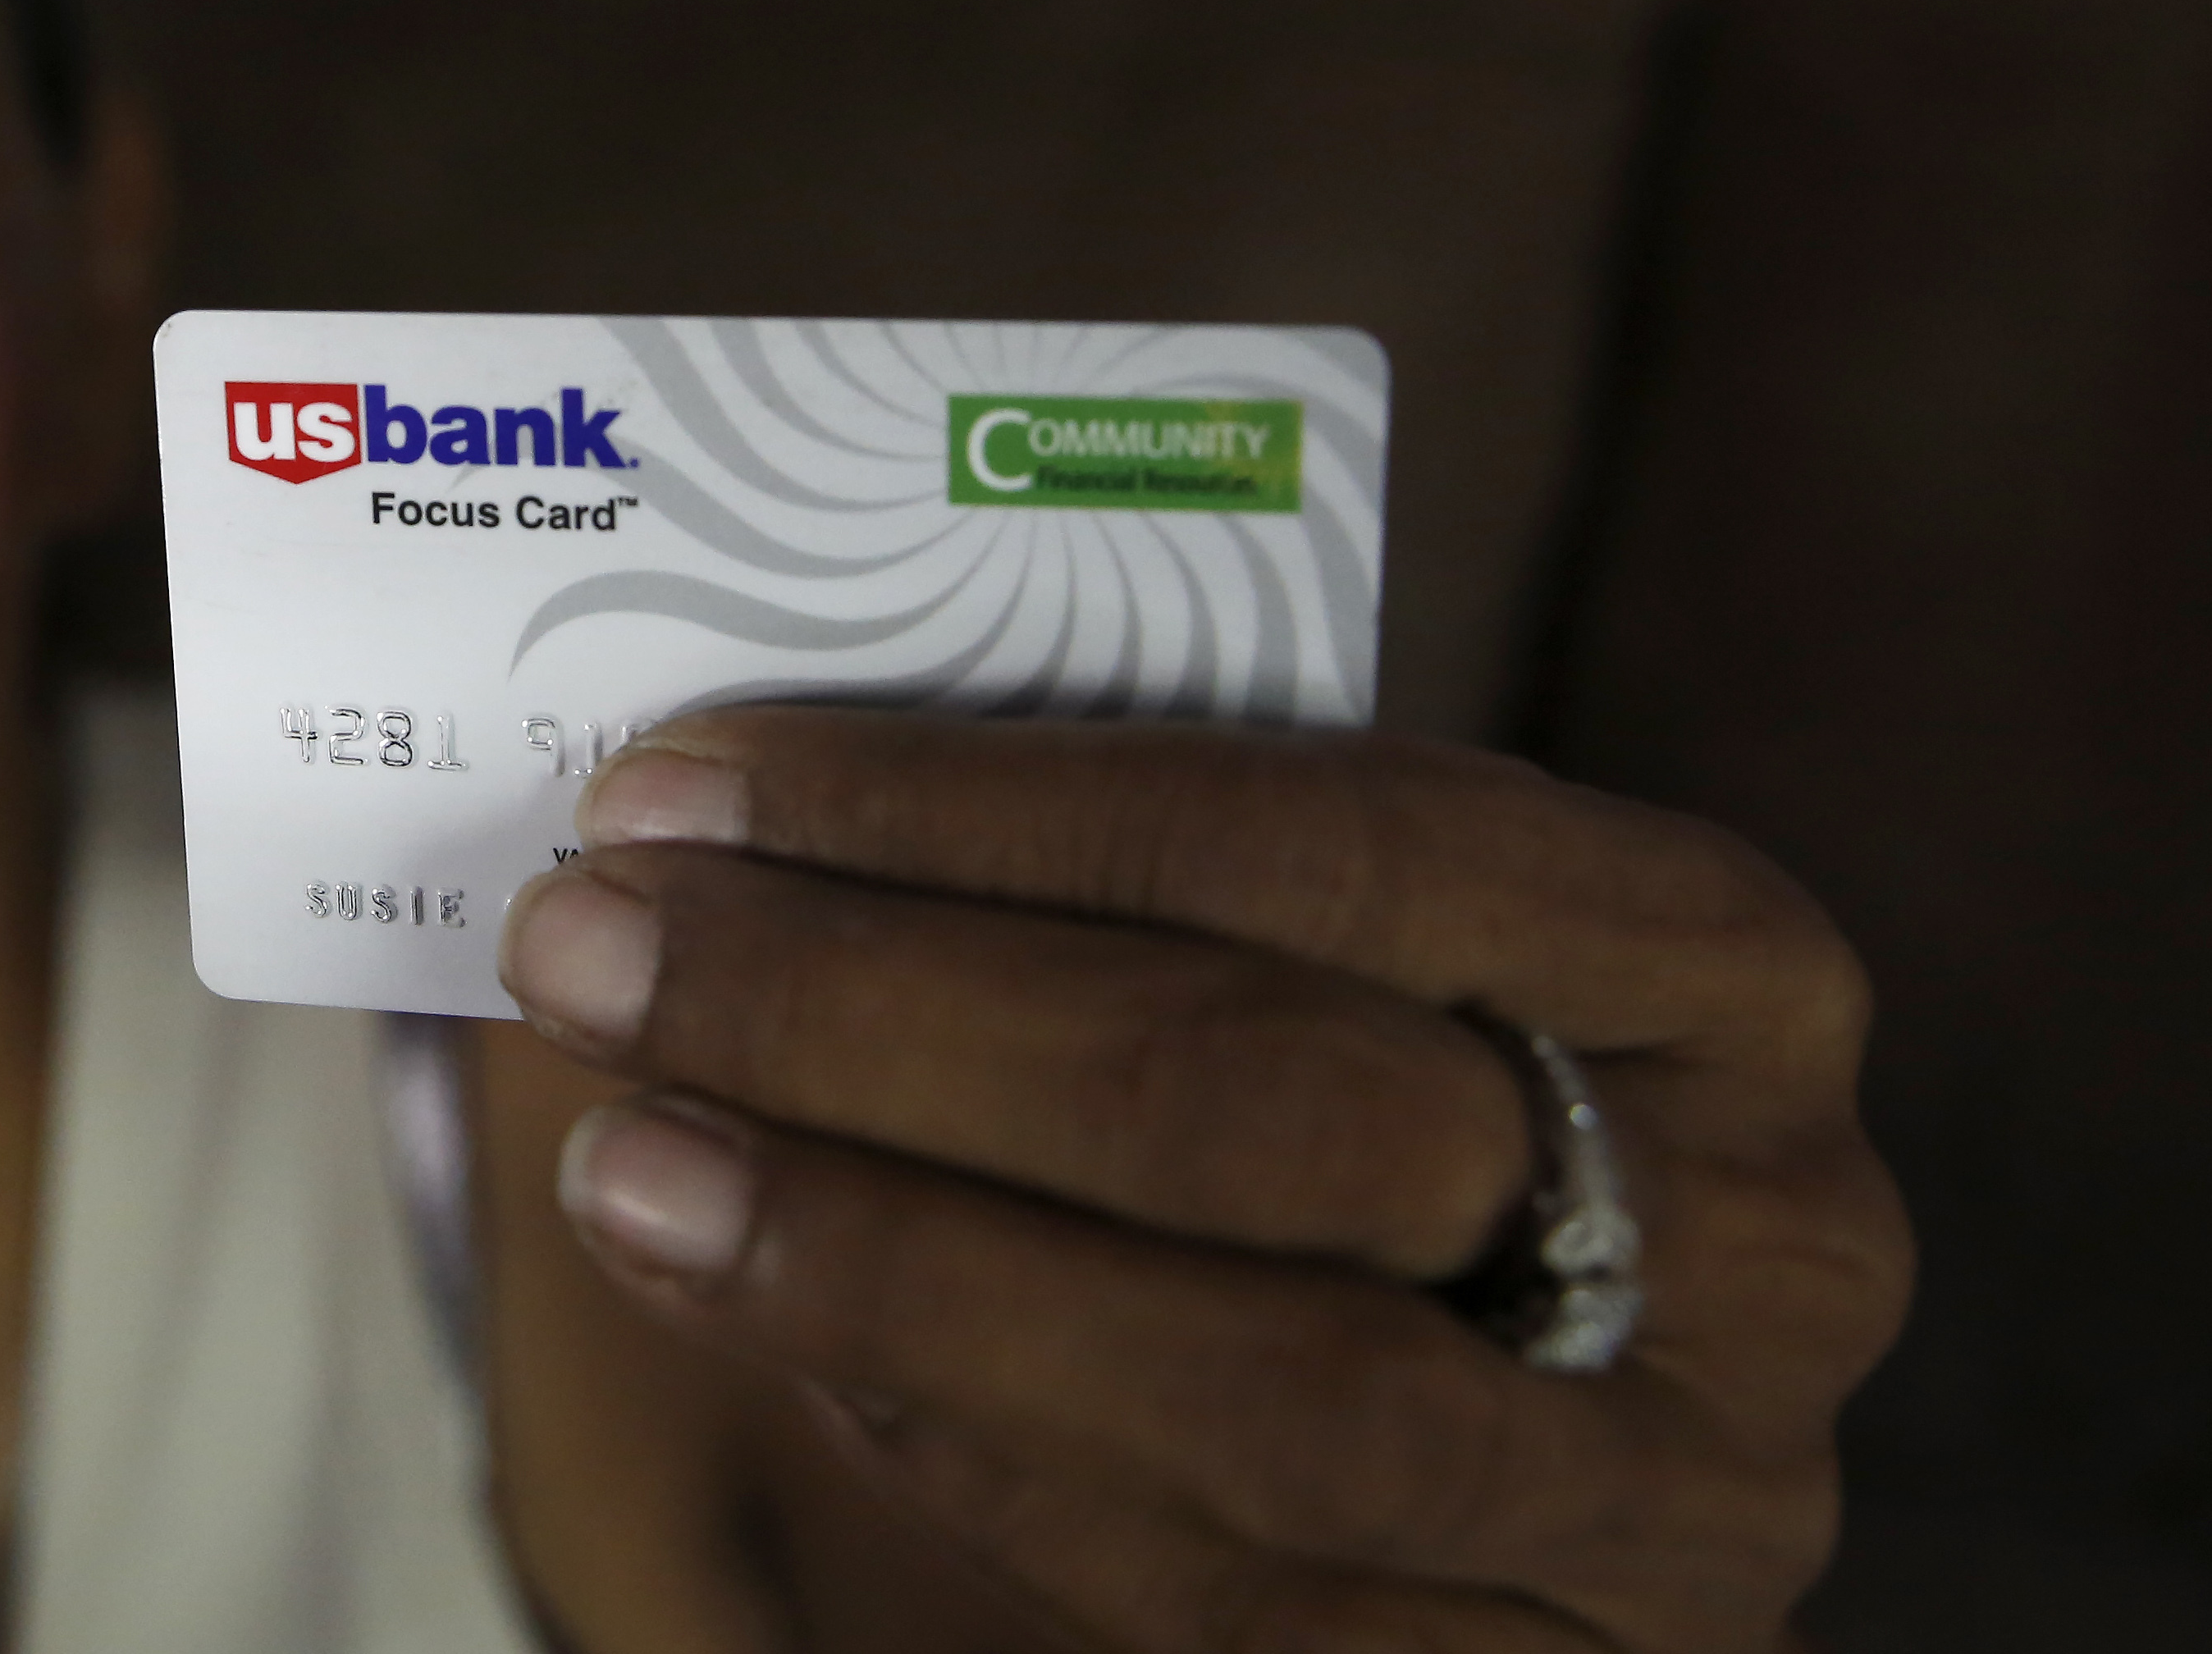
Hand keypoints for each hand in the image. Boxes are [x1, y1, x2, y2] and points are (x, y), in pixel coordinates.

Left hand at [494, 710, 1909, 1650]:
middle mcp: (1762, 1237)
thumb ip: (1119, 891)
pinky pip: (1219, 1594)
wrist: (1533, 1422)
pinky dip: (960, 1446)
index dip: (987, 813)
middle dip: (890, 1017)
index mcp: (1726, 970)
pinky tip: (756, 1319)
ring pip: (1261, 1390)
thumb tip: (734, 818)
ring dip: (888, 1260)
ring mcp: (1675, 1496)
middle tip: (595, 945)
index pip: (1343, 841)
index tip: (683, 784)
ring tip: (625, 1160)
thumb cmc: (1367, 1105)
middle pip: (1284, 1110)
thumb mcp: (1325, 957)